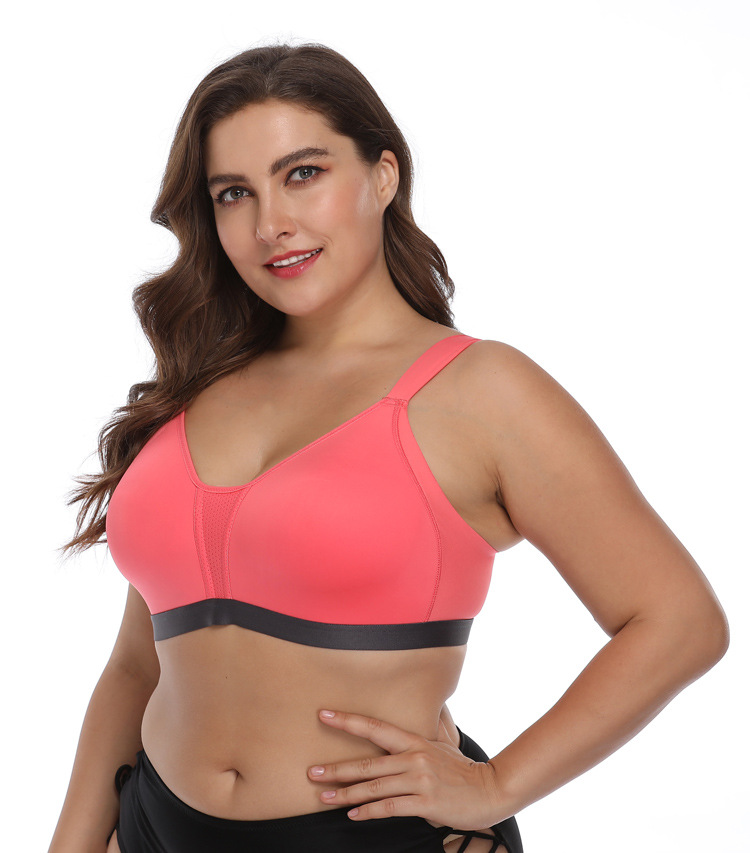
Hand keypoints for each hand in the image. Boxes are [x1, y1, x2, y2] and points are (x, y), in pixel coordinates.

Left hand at [308, 709, 502, 830]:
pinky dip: (369, 811)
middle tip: (311, 772)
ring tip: (324, 797)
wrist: (491, 790)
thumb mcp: (441, 746)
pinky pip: (390, 807)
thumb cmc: (462, 771)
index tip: (324, 715)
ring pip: (375, 786)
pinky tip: (354, 814)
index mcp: (414, 740)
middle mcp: (414, 756)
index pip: (375, 727)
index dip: (348, 720)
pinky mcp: (426, 802)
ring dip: (346, 794)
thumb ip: (421, 738)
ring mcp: (420, 779)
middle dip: (336, 768)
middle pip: (367, 762)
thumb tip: (407, 729)